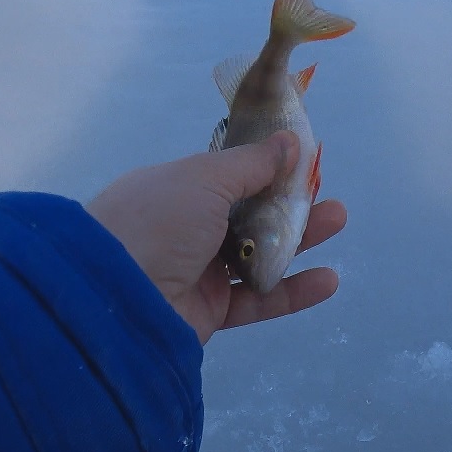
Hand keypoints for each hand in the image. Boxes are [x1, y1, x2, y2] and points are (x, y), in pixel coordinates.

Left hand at [84, 132, 344, 344]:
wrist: (114, 299)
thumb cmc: (157, 222)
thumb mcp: (204, 178)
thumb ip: (252, 163)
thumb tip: (289, 139)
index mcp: (174, 188)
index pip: (226, 174)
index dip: (264, 166)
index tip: (300, 157)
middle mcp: (183, 227)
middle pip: (246, 213)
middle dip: (288, 201)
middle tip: (324, 190)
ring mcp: (195, 270)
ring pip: (256, 253)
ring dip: (298, 239)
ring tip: (337, 220)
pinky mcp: (208, 311)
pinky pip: (257, 298)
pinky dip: (292, 290)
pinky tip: (328, 280)